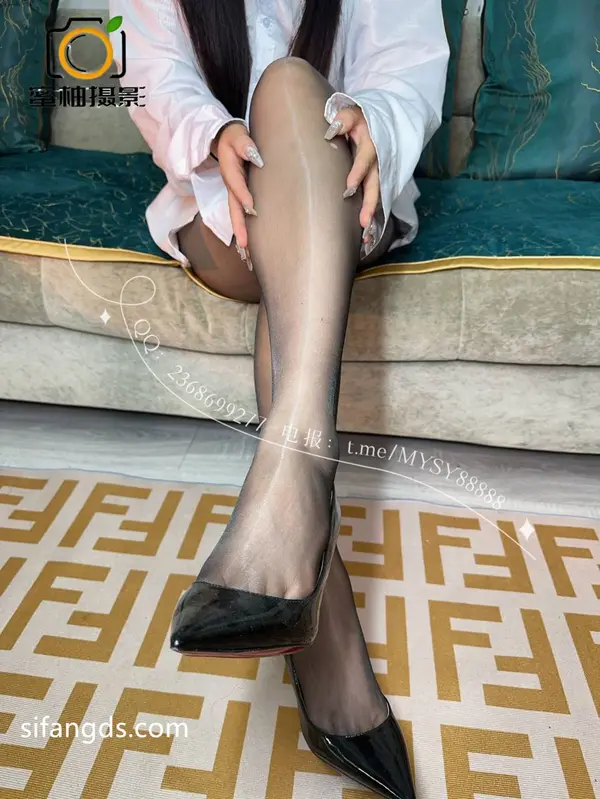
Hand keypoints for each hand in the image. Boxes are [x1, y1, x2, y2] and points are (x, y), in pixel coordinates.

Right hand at [212, 122, 263, 263]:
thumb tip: (255, 156)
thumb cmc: (234, 137)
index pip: (236, 185)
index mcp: (230, 171)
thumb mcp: (238, 135)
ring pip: (236, 214)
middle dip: (239, 226)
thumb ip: (245, 144)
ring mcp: (234, 192)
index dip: (243, 195)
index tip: (251, 207)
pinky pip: (240, 213)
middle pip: (233, 208)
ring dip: (241, 232)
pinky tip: (249, 243)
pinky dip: (244, 227)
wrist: (225, 139)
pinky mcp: (239, 196)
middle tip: (244, 244)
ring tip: (246, 251)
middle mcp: (231, 185)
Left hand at [325, 106, 378, 246]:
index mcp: (372, 143)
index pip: (365, 159)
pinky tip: (365, 235)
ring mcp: (379, 174)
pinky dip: (371, 218)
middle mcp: (378, 162)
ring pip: (377, 196)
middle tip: (363, 222)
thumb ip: (343, 119)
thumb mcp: (351, 112)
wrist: (377, 121)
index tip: (349, 188)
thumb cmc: (358, 118)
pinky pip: (376, 200)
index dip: (358, 173)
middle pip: (375, 185)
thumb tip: (332, 129)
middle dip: (370, 204)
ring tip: (365, 235)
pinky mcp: (377, 183)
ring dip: (371, 216)